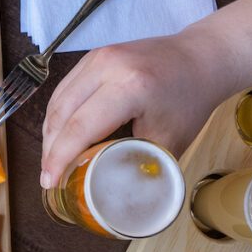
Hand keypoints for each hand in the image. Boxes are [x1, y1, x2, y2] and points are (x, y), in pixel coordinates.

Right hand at [39, 29, 234, 188]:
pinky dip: (57, 116)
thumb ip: (138, 165)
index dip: (59, 159)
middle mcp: (107, 66)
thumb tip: (113, 195)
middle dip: (50, 150)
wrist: (202, 56)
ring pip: (57, 101)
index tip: (50, 183)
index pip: (80, 127)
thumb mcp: (169, 141)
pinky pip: (64, 90)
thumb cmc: (190, 99)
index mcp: (130, 87)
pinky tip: (59, 136)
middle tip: (48, 178)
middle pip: (61, 114)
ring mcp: (97, 57)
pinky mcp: (93, 56)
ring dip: (50, 134)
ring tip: (51, 161)